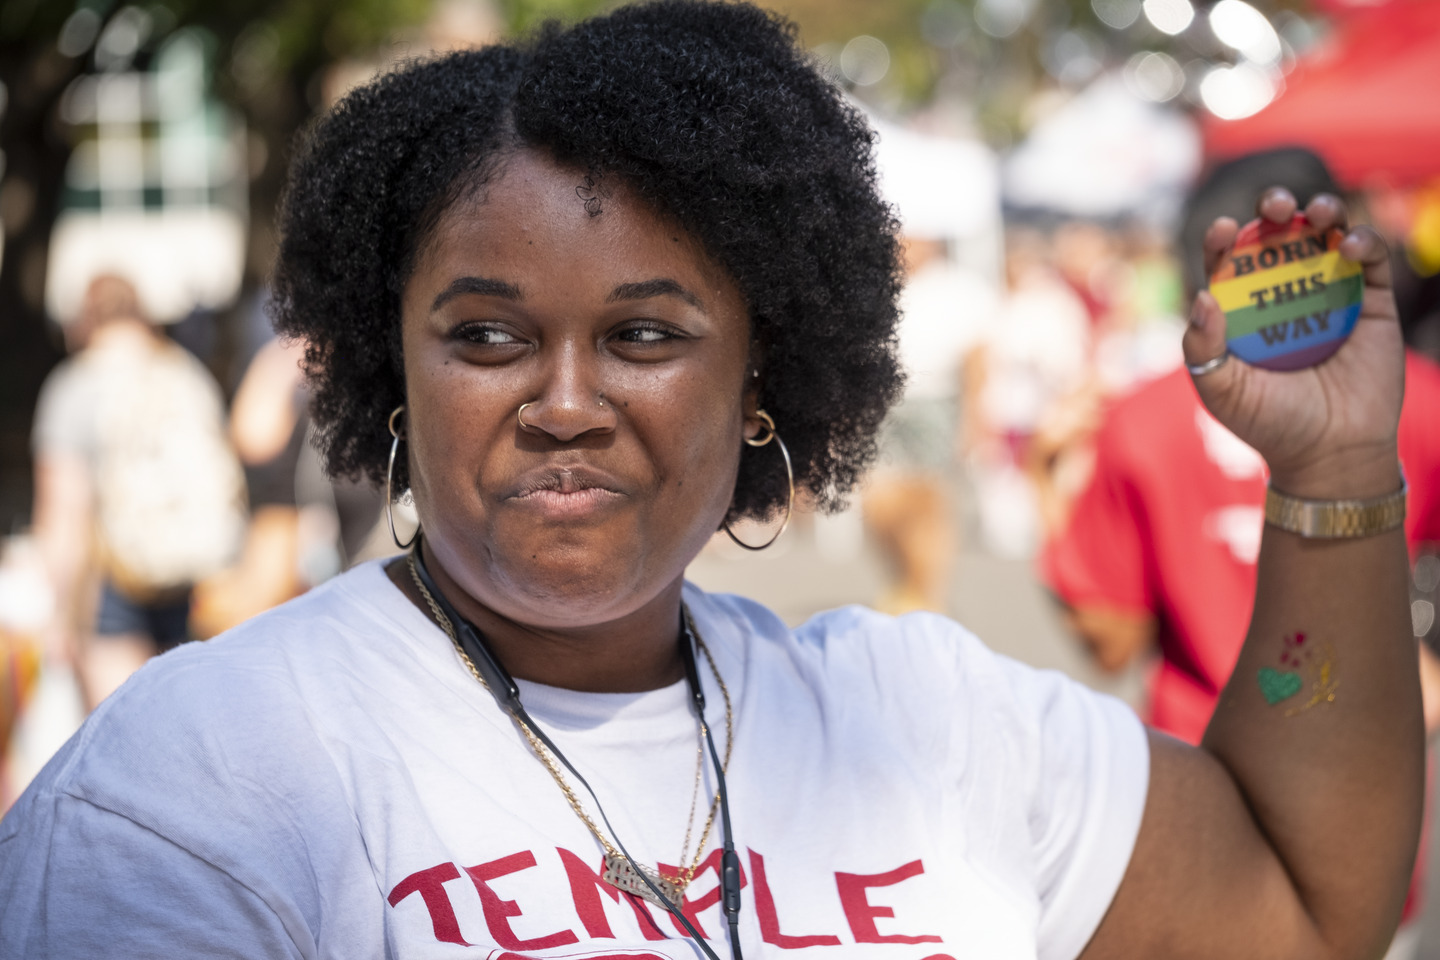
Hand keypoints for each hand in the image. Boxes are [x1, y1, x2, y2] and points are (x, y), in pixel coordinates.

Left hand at [1184, 188, 1403, 498]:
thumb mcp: (1221, 389)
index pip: (1228, 263)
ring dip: (1322, 211)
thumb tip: (1201, 297)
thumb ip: (1202, 347)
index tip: (1221, 230)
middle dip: (1276, 208)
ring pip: (1326, 236)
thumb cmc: (1268, 424)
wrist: (1329, 454)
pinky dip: (1363, 241)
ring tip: (1316, 212)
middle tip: (1275, 206)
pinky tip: (1349, 246)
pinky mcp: (1371, 302)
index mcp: (1243, 309)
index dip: (1223, 240)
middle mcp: (1284, 293)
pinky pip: (1371, 260)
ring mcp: (1328, 293)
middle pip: (1279, 236)